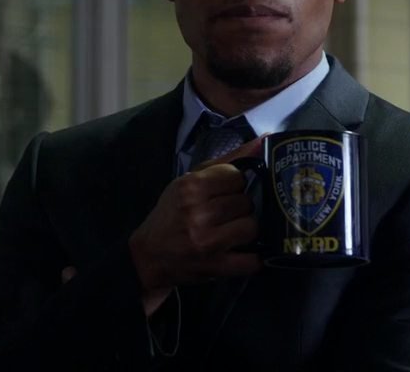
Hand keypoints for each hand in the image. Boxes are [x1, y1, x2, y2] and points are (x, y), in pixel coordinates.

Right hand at [128, 137, 263, 311]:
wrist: (147, 256)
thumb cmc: (170, 215)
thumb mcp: (187, 182)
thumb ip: (225, 162)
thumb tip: (262, 141)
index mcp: (190, 187)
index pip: (236, 176)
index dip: (234, 184)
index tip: (225, 192)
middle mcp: (199, 213)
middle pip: (245, 202)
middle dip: (239, 207)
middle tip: (226, 214)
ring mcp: (209, 242)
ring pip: (252, 226)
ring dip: (245, 230)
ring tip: (232, 231)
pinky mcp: (216, 267)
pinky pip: (252, 260)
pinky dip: (251, 257)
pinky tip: (240, 252)